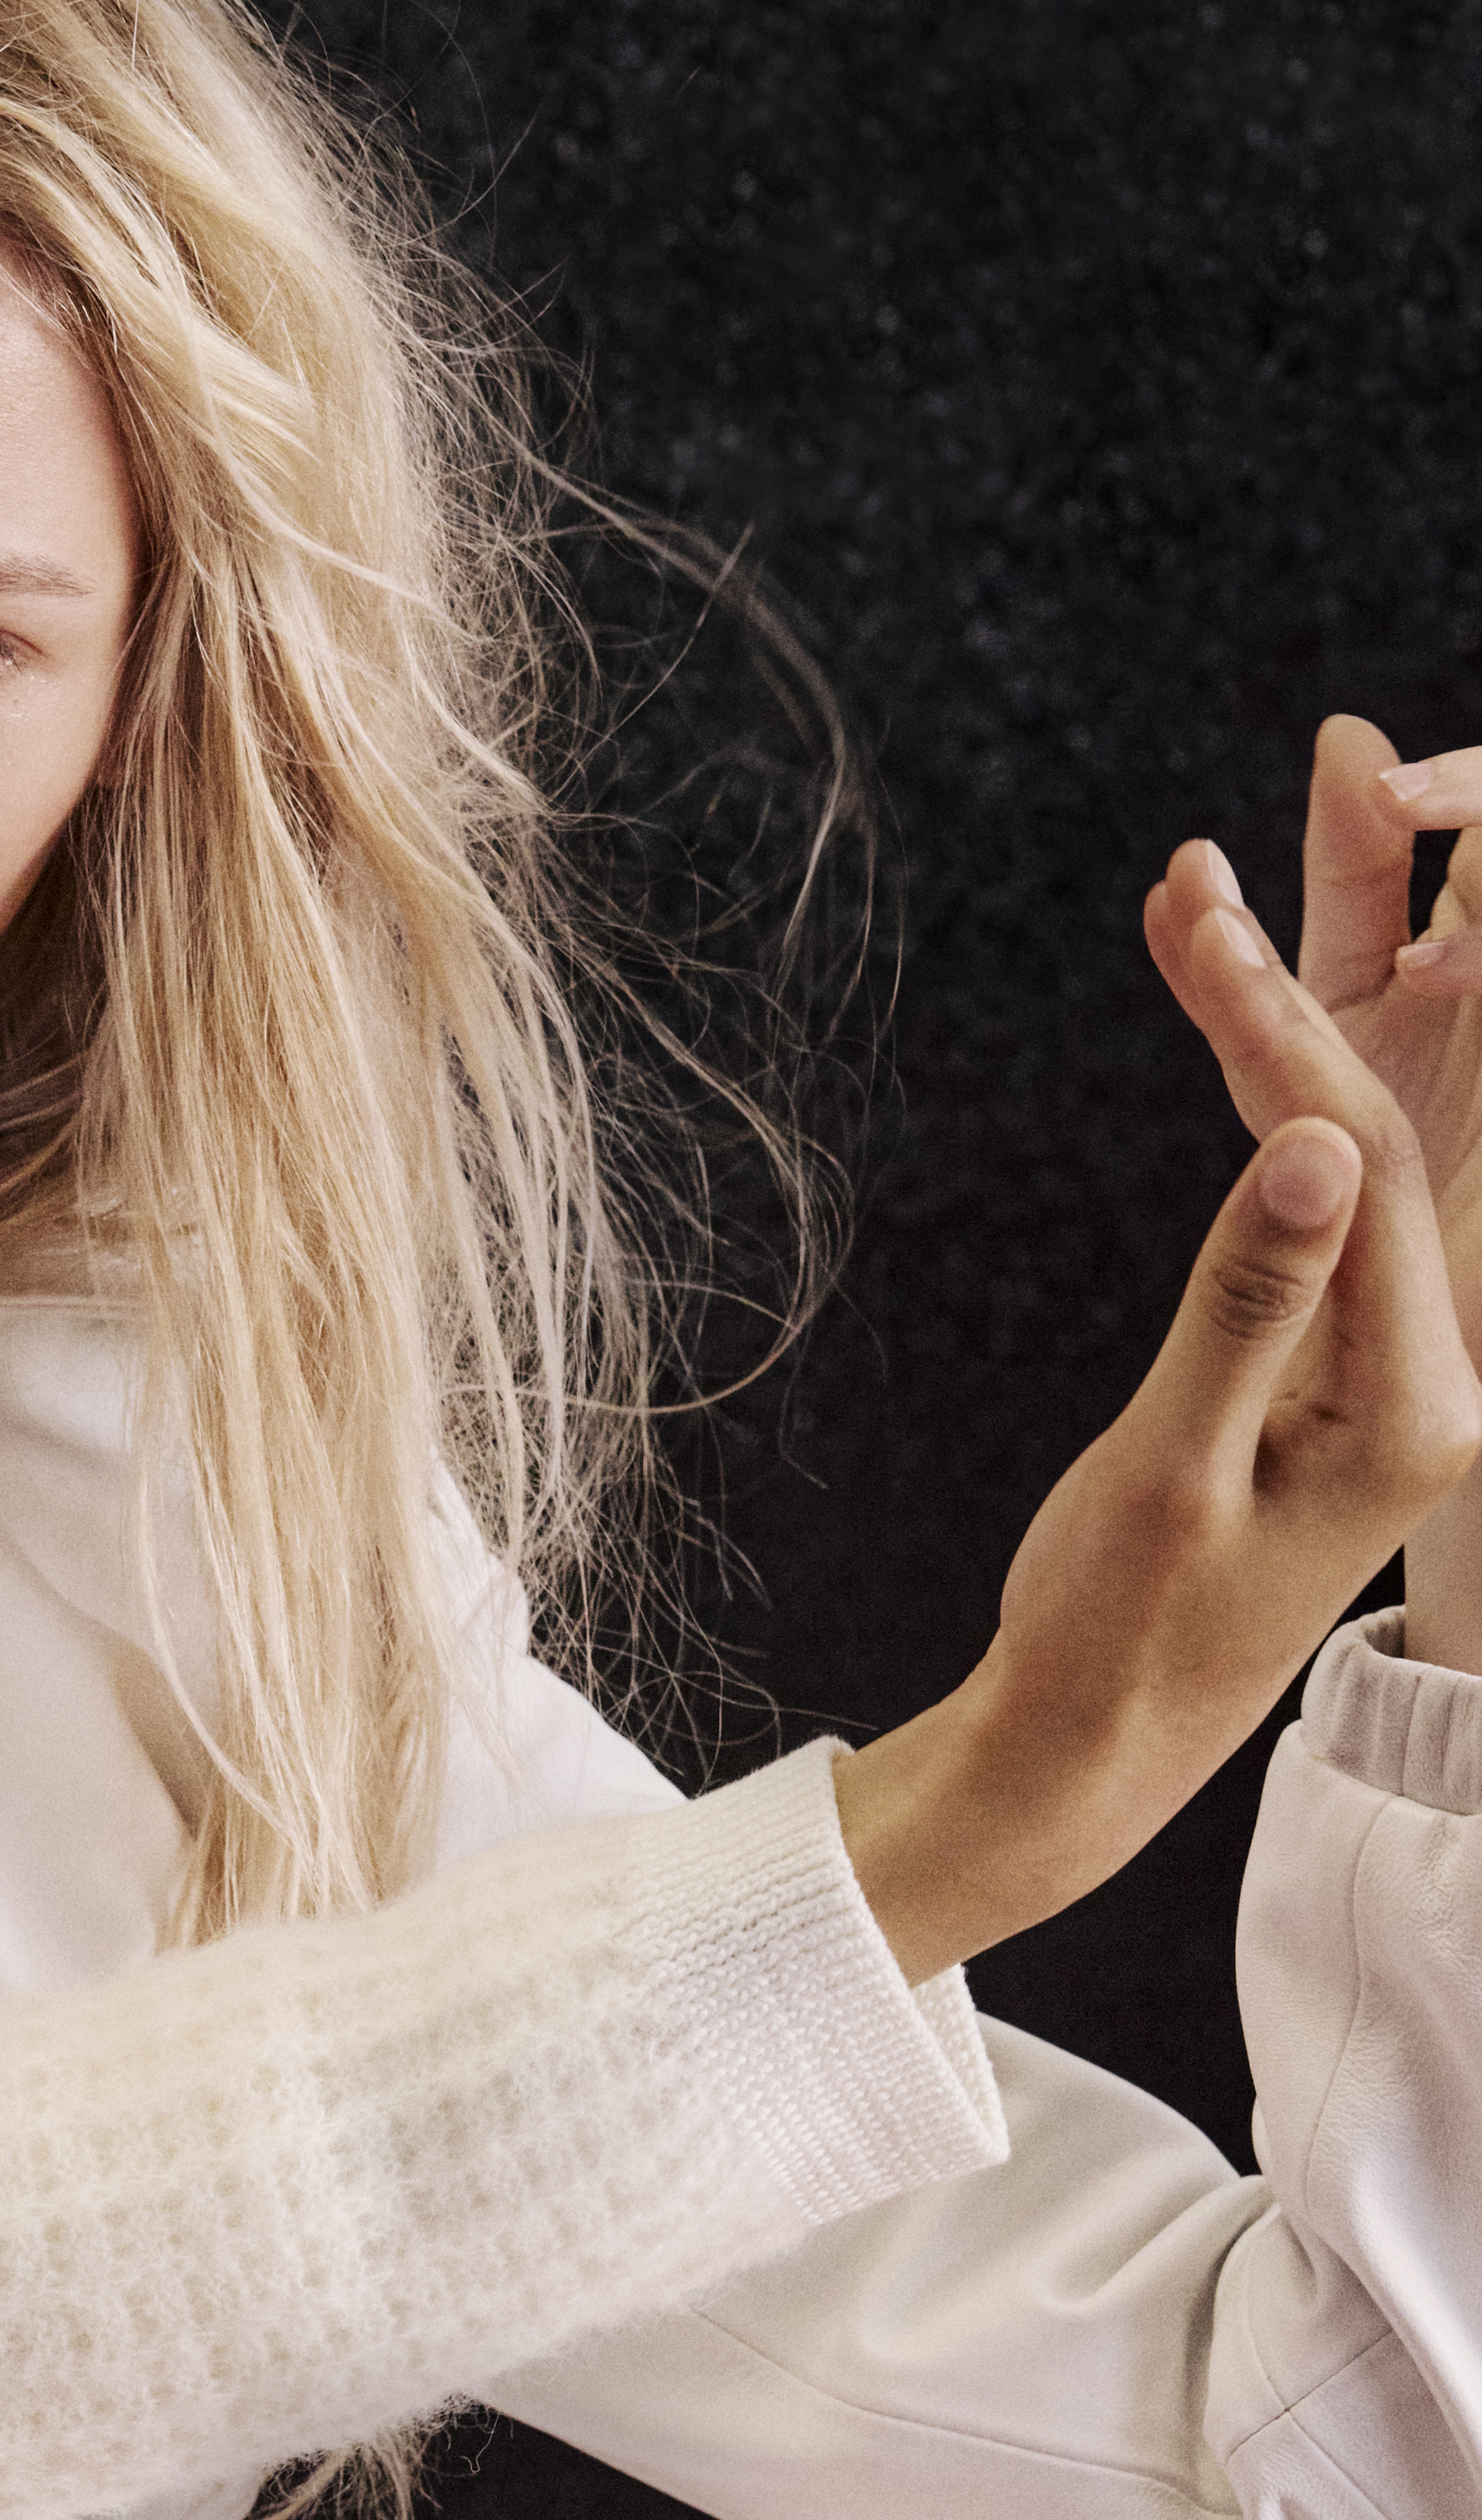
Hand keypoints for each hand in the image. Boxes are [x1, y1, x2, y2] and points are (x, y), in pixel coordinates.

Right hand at [1144, 723, 1481, 1661]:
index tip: (1199, 923)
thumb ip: (1251, 1304)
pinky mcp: (1322, 1350)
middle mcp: (1428, 1366)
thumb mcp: (1169, 1476)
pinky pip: (1313, 1183)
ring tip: (1226, 858)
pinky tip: (1220, 992)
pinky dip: (1267, 1079)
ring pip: (1369, 1126)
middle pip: (1417, 1109)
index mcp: (1417, 1403)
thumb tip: (1318, 1138)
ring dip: (1311, 983)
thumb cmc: (1117, 1638)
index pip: (1374, 1167)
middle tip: (1332, 765)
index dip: (1292, 1034)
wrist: (1091, 1754)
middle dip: (1365, 939)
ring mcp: (1380, 1354)